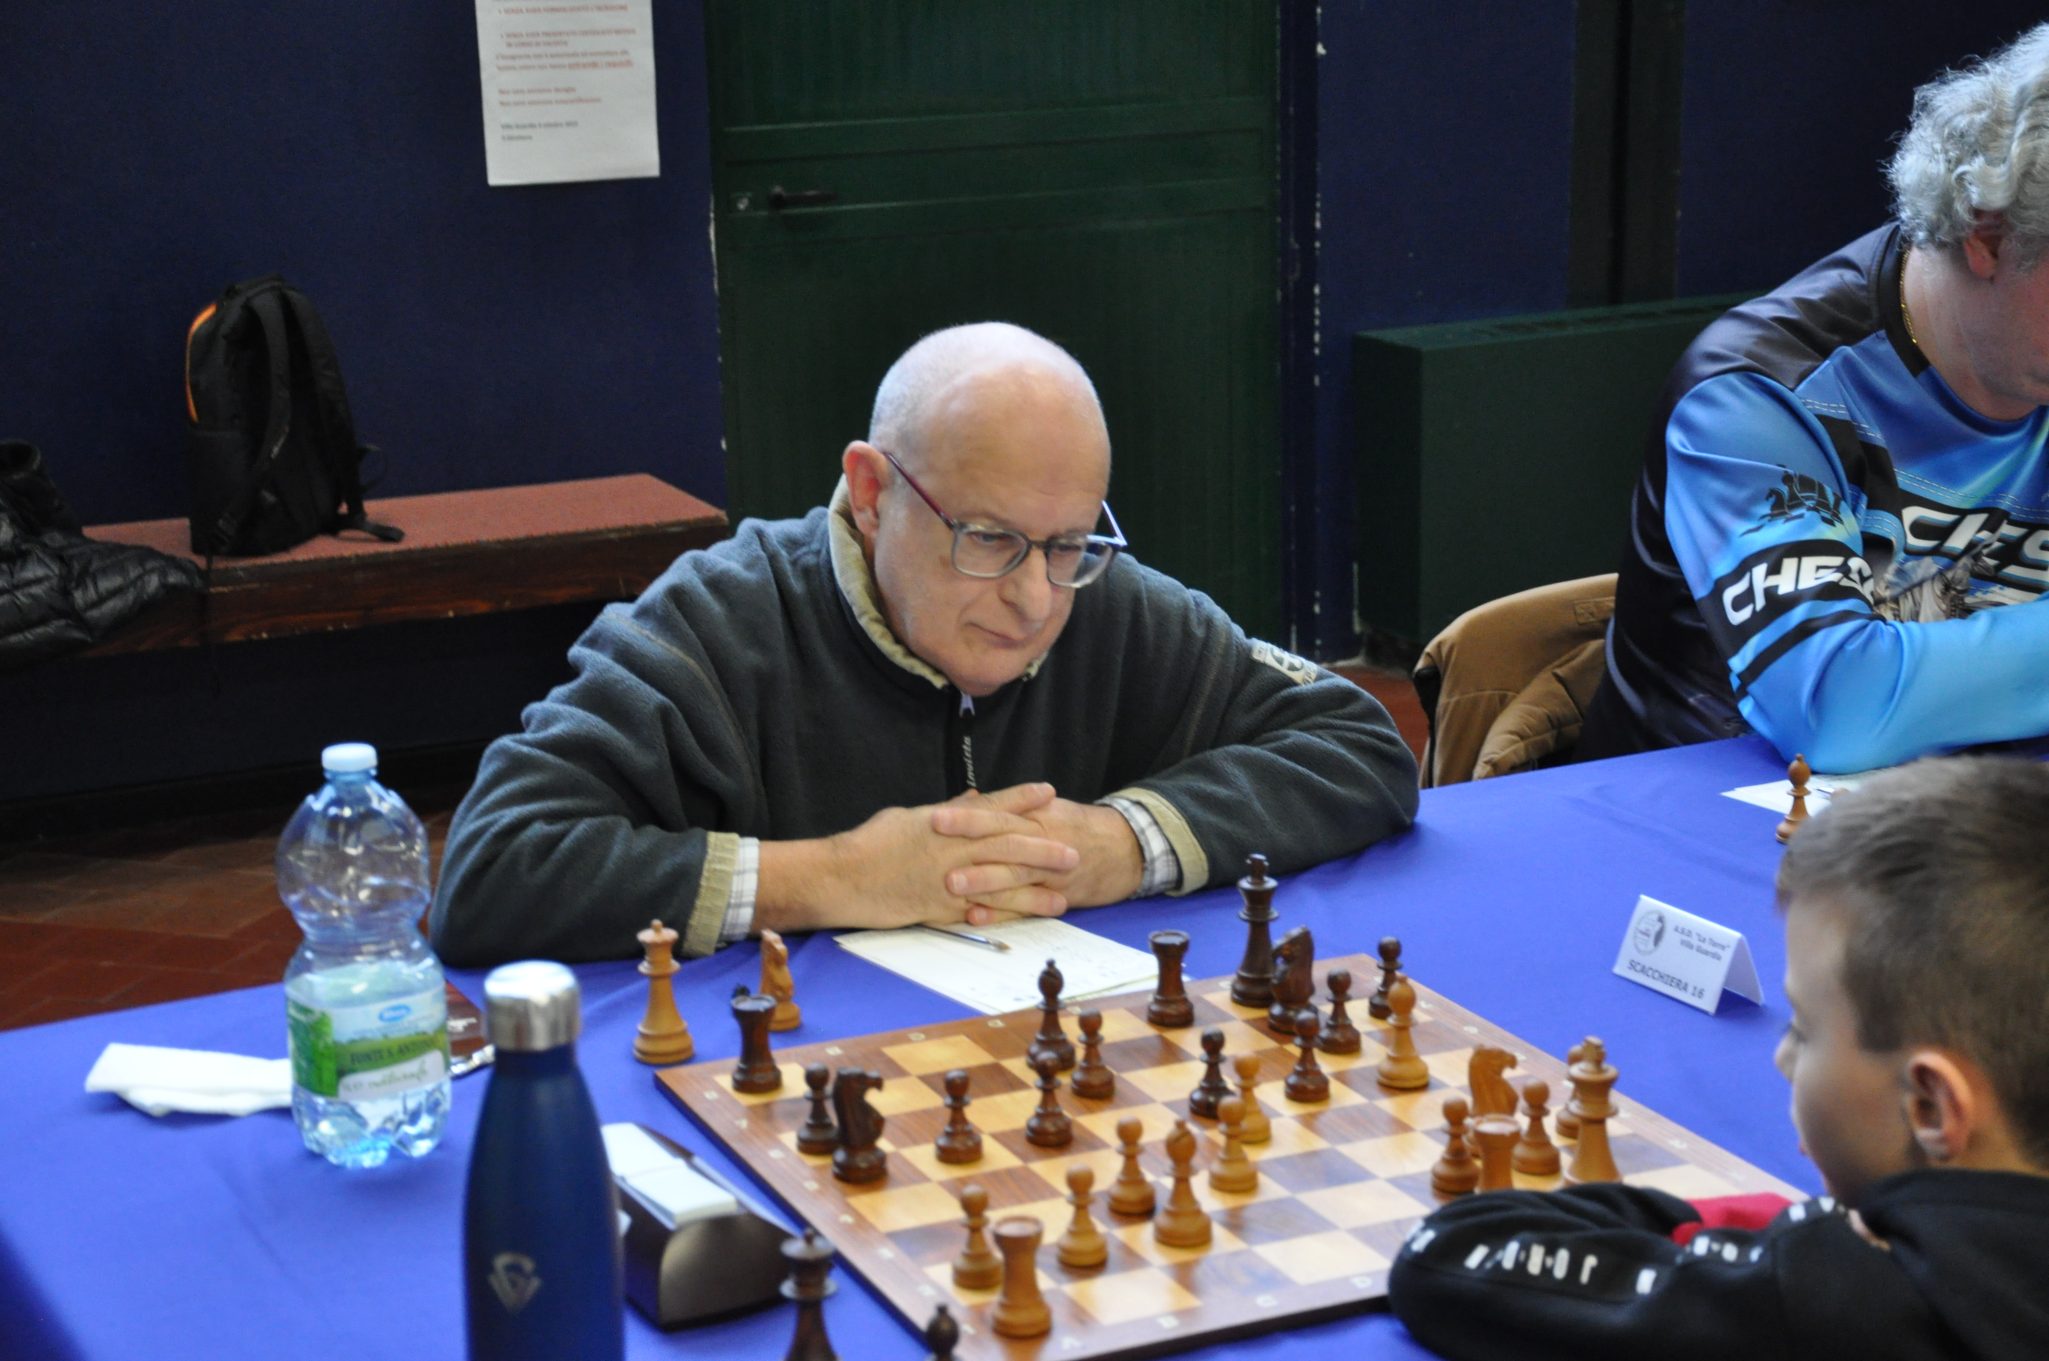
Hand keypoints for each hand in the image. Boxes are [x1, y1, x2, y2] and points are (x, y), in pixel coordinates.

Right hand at [753, 784, 1079, 933]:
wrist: (841, 878)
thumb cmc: (870, 844)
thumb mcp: (908, 817)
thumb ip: (945, 811)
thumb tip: (971, 799)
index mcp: (943, 822)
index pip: (989, 807)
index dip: (1021, 799)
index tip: (1049, 791)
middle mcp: (951, 850)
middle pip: (1006, 845)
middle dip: (1043, 847)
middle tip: (1073, 852)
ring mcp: (947, 880)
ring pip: (1001, 881)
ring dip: (1036, 888)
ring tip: (1064, 894)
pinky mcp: (940, 909)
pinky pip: (981, 911)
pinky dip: (1007, 914)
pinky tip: (1028, 918)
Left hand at [930, 783, 1144, 923]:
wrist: (1127, 849)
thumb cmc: (1078, 827)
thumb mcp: (1048, 810)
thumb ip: (1010, 807)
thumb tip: (969, 800)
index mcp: (1038, 816)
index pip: (999, 813)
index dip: (968, 816)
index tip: (937, 817)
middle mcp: (1044, 842)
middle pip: (1003, 842)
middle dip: (968, 845)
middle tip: (934, 846)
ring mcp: (1051, 873)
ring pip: (1014, 876)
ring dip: (982, 881)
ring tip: (951, 884)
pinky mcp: (1058, 897)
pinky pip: (1026, 907)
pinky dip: (1002, 913)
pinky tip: (976, 917)